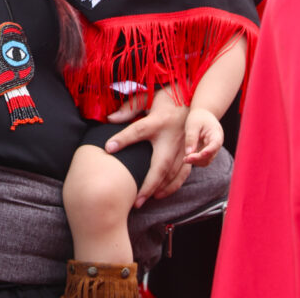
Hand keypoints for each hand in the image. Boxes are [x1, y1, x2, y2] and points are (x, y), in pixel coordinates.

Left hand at [105, 88, 190, 206]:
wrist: (192, 98)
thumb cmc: (165, 98)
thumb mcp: (146, 98)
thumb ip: (129, 109)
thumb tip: (110, 119)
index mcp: (158, 121)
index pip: (137, 131)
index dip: (122, 139)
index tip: (107, 148)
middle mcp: (171, 136)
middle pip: (159, 165)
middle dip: (148, 185)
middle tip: (135, 200)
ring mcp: (183, 147)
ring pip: (172, 173)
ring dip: (159, 189)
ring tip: (143, 200)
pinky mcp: (189, 152)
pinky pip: (183, 173)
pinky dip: (173, 185)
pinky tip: (160, 194)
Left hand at [183, 107, 223, 166]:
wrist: (203, 114)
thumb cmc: (198, 118)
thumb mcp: (192, 125)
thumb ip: (191, 138)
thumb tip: (188, 153)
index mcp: (216, 135)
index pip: (214, 145)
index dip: (208, 152)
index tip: (198, 155)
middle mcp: (217, 144)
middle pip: (210, 156)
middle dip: (198, 159)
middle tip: (185, 159)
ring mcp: (213, 148)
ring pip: (207, 160)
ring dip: (197, 161)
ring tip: (185, 159)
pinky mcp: (208, 150)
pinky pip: (204, 159)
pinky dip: (196, 160)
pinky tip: (188, 157)